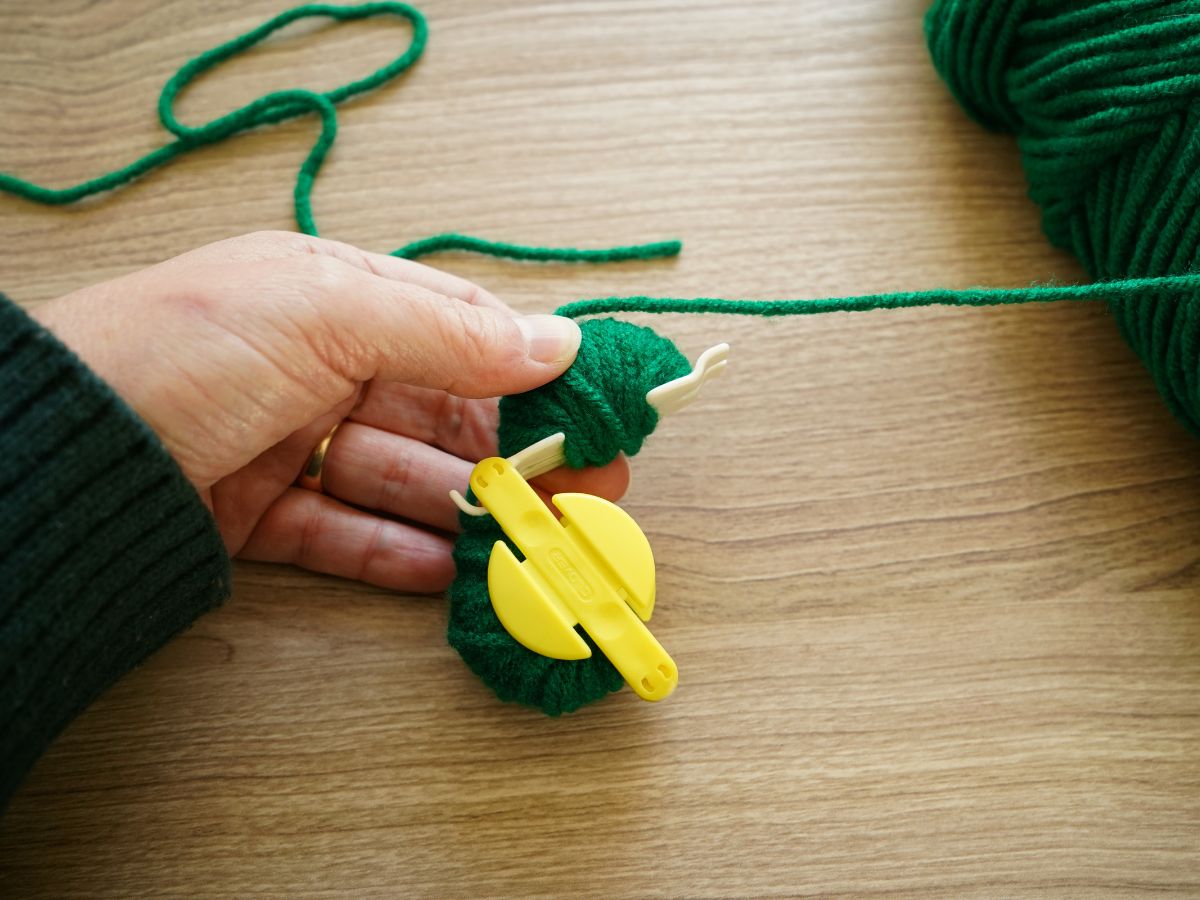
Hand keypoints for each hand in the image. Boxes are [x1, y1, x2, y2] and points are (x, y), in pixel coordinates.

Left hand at [33, 231, 628, 591]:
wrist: (56, 450)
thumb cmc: (182, 349)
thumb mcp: (325, 312)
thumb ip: (448, 330)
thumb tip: (554, 340)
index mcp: (337, 295)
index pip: (463, 330)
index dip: (536, 371)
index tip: (596, 412)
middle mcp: (318, 364)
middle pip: (443, 413)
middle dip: (516, 454)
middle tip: (584, 495)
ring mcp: (290, 440)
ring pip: (404, 478)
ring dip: (467, 511)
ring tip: (527, 544)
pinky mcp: (259, 512)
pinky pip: (347, 532)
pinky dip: (398, 554)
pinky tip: (450, 572)